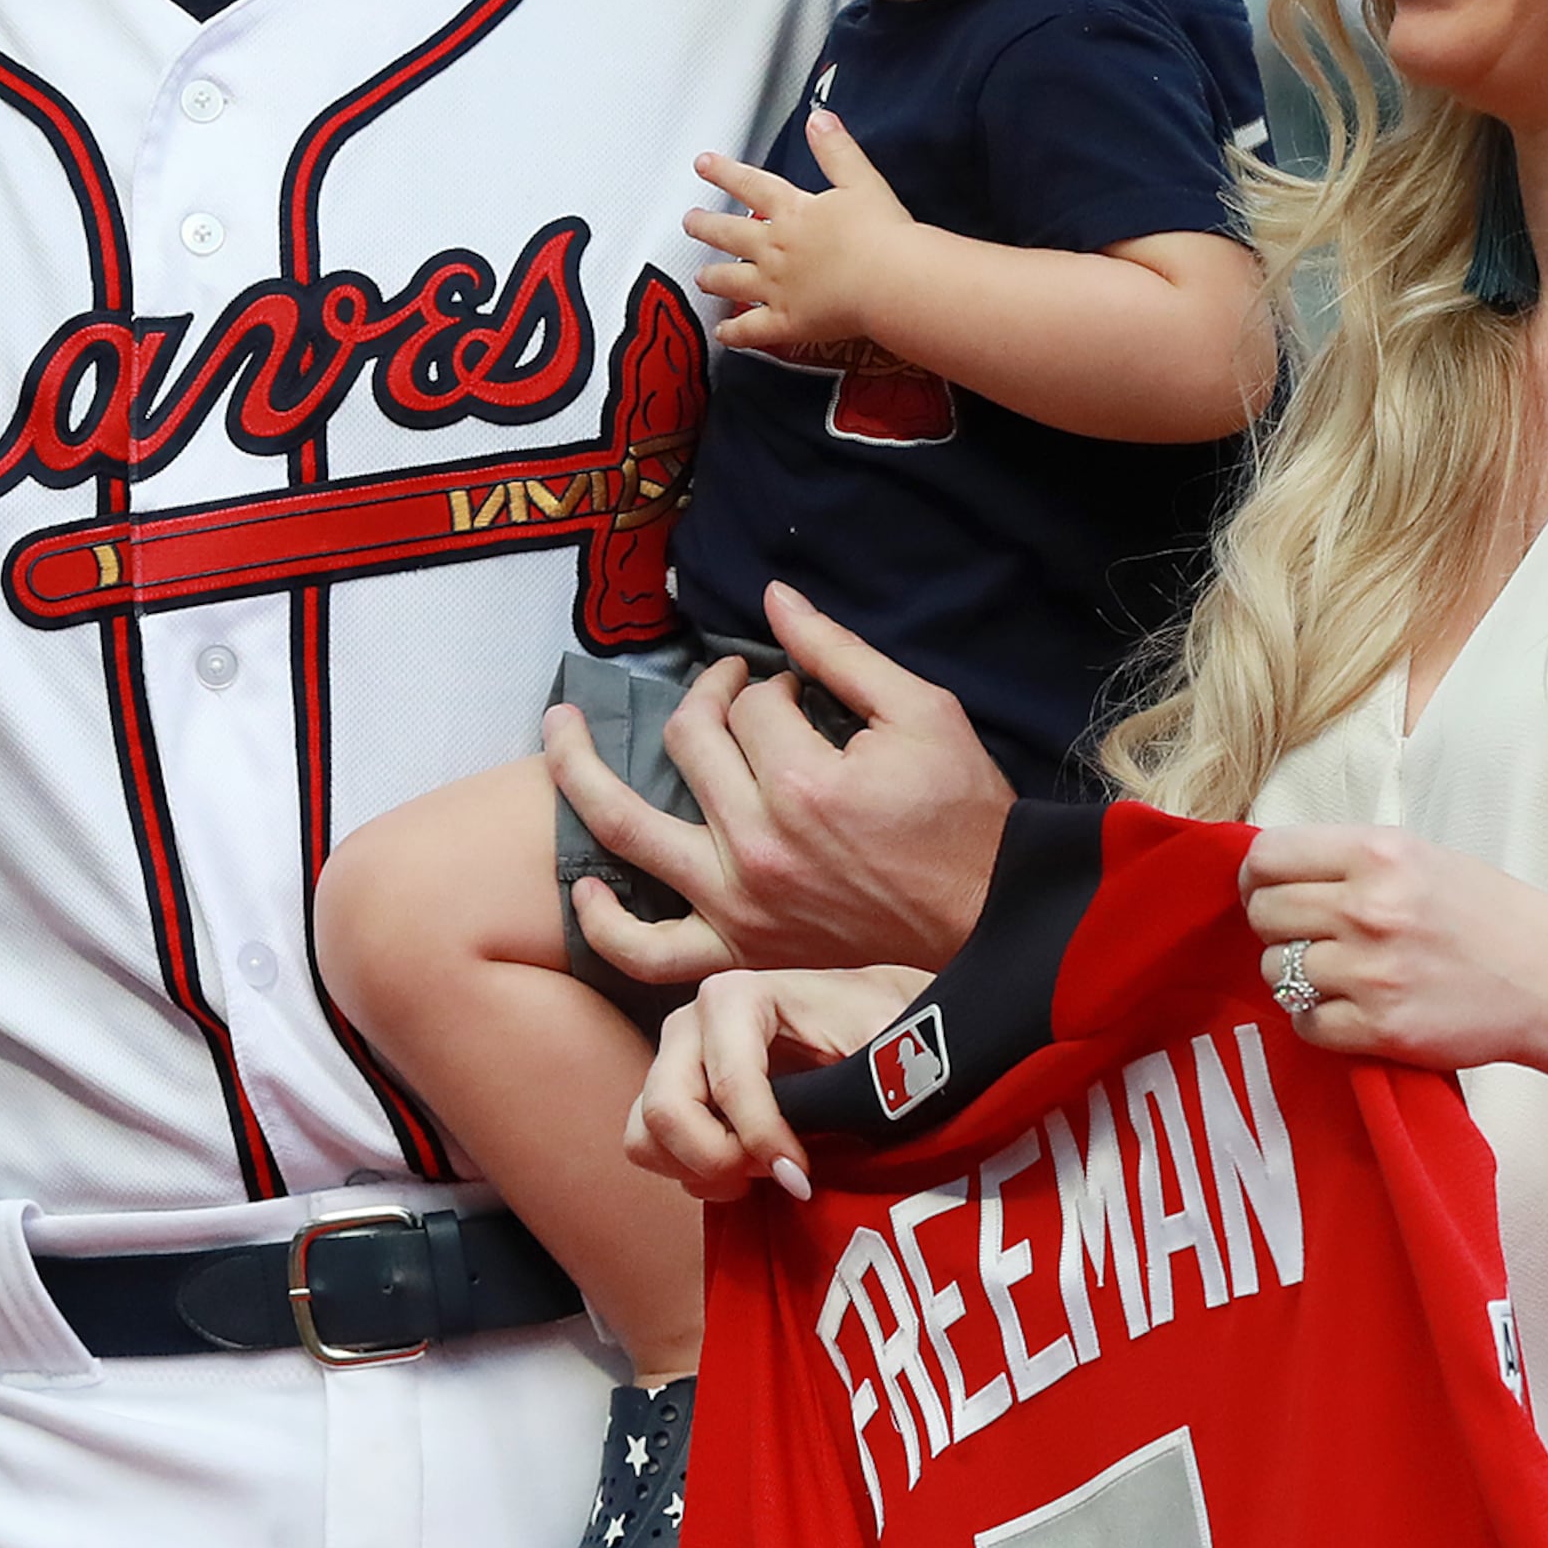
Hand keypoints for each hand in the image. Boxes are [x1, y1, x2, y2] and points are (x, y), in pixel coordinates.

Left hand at [541, 581, 1011, 986]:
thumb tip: (772, 598)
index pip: (751, 705)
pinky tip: (589, 881)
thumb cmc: (962, 813)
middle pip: (692, 742)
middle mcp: (755, 846)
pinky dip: (606, 921)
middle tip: (738, 690)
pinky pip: (649, 950)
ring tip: (557, 728)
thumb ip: (838, 651)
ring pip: (628, 830)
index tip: (801, 692)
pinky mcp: (737, 950)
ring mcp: (736, 905)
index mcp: (804, 783)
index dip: (775, 684)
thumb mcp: (921, 711)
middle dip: (712, 697)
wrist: (989, 916)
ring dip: (577, 772)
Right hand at [629, 962, 935, 1200]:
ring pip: (646, 1136)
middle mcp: (690, 1022)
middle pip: (666, 1111)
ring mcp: (672, 1059)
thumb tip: (887, 1099)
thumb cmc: (873, 1025)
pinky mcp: (670, 1094)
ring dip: (698, 1170)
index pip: (730, 1084)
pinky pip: (648, 1149)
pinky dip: (687, 1172)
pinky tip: (740, 1169)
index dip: (765, 1141)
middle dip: (719, 1159)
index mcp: (736, 996)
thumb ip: (885, 1065)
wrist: (863, 1020)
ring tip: (756, 1173)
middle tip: (774, 1173)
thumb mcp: (886, 1038)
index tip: (801, 1178)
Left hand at [684, 114, 918, 355]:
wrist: (889, 280)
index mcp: (793, 211)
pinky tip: (721, 333)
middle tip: (689, 221)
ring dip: (713, 277)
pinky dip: (733, 333)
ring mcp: (776, 286)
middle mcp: (776, 248)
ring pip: (733, 280)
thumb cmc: (880, 232)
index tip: (701, 164)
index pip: (751, 185)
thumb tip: (818, 117)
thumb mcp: (861, 180)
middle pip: (731, 234)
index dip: (724, 173)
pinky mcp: (786, 321)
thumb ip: (836, 150)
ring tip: (699, 276)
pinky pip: (751, 330)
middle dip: (706, 225)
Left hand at [1237, 824, 1547, 1079]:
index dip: (1257, 876)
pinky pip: (1305, 1022)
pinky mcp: (1379, 1028)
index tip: (1266, 888)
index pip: (1267, 856)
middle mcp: (1369, 907)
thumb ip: (1347, 860)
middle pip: (1263, 913)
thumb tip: (1269, 870)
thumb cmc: (1485, 914)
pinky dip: (1318, 1019)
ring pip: (1276, 970)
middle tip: (1307, 934)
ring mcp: (1372, 972)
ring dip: (1296, 975)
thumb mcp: (1418, 856)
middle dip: (1276, 925)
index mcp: (1377, 853)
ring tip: (1338, 973)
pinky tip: (1350, 1007)